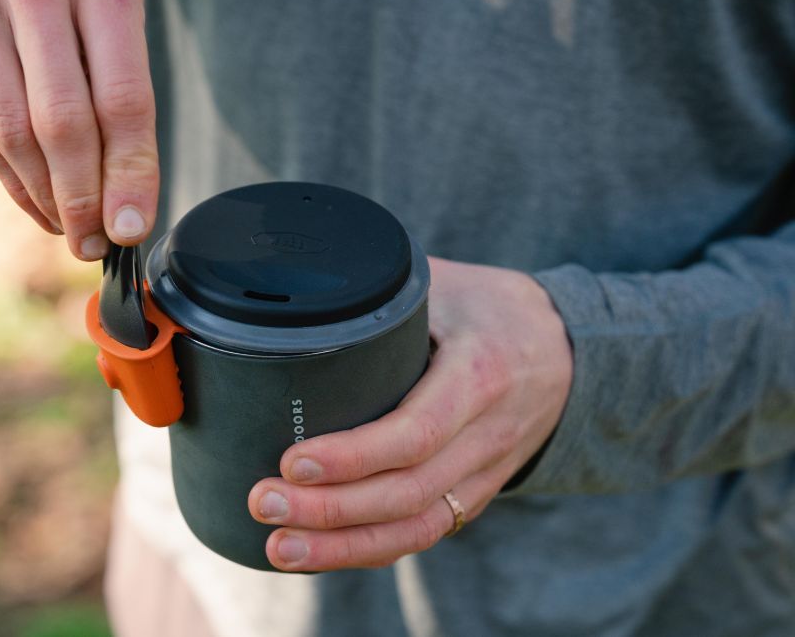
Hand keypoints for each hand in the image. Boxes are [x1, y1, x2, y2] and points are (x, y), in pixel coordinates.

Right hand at [0, 0, 157, 258]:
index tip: (131, 227)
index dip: (130, 173)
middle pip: (64, 124)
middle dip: (84, 199)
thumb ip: (119, 84)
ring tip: (70, 228)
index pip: (123, 98)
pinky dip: (13, 181)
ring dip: (47, 197)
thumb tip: (130, 198)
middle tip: (95, 242)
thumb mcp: (104, 10)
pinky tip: (37, 202)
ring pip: (15, 135)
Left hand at [248, 257, 572, 570]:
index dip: (353, 456)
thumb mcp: (446, 283)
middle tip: (264, 502)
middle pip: (409, 492)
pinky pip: (424, 531)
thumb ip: (384, 292)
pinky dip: (370, 549)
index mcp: (479, 374)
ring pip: (416, 526)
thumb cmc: (494, 307)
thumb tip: (300, 294)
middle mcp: (486, 434)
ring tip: (278, 546)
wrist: (570, 348)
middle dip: (331, 510)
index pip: (417, 432)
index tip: (292, 460)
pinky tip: (320, 552)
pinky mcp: (475, 492)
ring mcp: (484, 471)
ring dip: (343, 546)